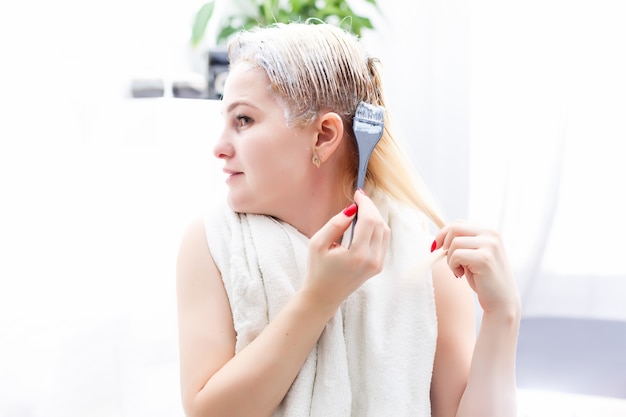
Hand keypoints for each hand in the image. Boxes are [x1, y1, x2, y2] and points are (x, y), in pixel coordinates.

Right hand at [302, 190, 390, 308]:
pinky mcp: (378, 266)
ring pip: (384, 231)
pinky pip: (383, 240)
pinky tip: (364, 223)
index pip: (369, 221)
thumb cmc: (317, 269)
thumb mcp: (317, 243)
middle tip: (358, 199)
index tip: (357, 193)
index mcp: (357, 255)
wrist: (324, 295)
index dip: (365, 204)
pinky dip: (377, 227)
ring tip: (360, 210)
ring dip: (374, 217)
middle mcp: (372, 260)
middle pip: (379, 224)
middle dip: (370, 208)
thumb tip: (352, 209)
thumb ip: (335, 224)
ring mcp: (377, 264)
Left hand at [433, 221, 520, 315]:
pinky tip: (460, 274)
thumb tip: (438, 236)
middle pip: (455, 228)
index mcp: (490, 230)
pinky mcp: (484, 258)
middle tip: (451, 262)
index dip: (443, 234)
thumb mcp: (473, 253)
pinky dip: (452, 265)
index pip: (458, 223)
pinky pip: (456, 255)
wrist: (501, 301)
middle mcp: (492, 234)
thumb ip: (462, 241)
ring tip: (459, 270)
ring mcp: (490, 245)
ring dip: (450, 258)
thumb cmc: (483, 278)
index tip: (437, 248)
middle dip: (445, 245)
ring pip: (454, 242)